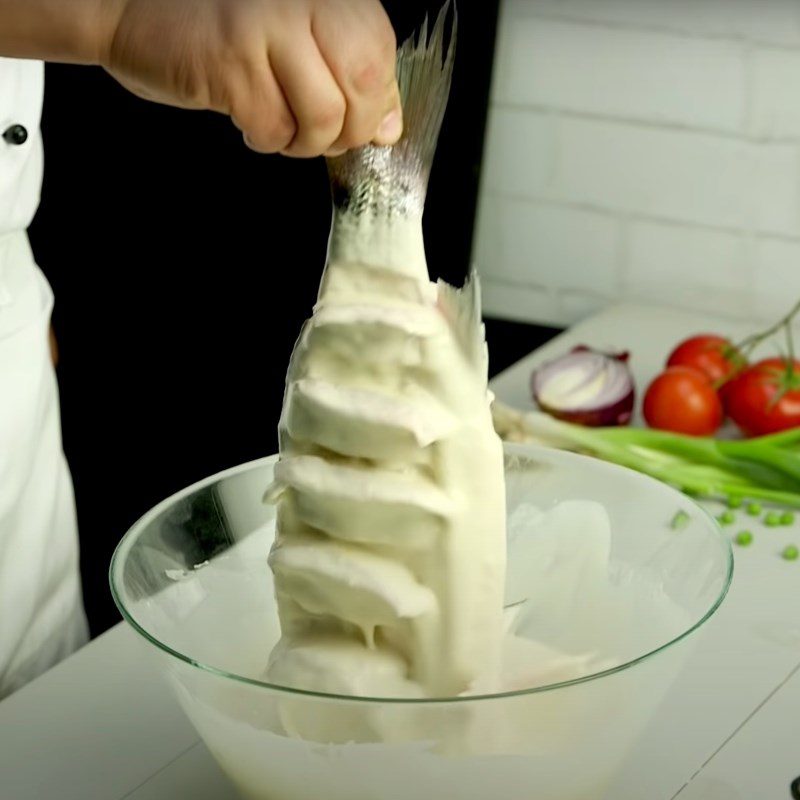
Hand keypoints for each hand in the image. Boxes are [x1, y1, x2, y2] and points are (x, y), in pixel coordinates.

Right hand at [101, 0, 401, 156]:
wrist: (128, 7)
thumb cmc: (220, 27)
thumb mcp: (296, 40)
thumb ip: (348, 73)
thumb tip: (389, 127)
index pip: (380, 55)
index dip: (376, 104)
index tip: (358, 123)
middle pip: (363, 86)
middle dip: (349, 131)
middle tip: (321, 136)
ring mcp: (265, 27)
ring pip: (322, 116)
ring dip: (305, 143)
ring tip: (282, 130)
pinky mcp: (231, 63)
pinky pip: (274, 128)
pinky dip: (266, 140)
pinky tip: (249, 123)